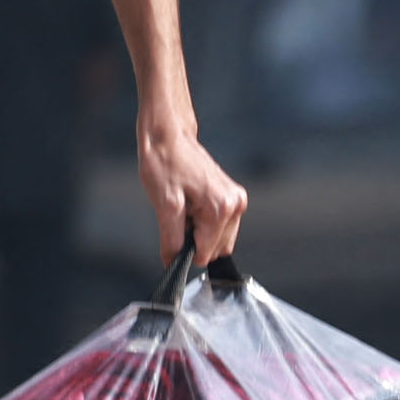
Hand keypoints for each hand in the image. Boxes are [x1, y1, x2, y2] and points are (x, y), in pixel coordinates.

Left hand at [137, 110, 246, 267]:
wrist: (168, 137)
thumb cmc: (164, 163)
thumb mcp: (164, 206)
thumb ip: (171, 240)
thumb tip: (173, 262)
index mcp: (222, 208)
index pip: (205, 254)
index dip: (185, 249)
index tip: (174, 229)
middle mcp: (235, 205)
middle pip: (216, 250)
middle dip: (194, 240)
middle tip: (179, 216)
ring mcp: (236, 200)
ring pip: (219, 240)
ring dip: (199, 232)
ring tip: (184, 208)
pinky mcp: (231, 197)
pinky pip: (219, 226)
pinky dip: (203, 223)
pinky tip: (191, 204)